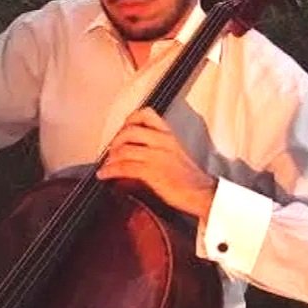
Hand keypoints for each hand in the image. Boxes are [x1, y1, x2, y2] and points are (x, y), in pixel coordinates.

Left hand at [96, 108, 216, 219]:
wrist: (203, 193)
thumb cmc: (190, 179)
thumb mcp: (176, 153)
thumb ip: (158, 146)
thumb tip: (133, 149)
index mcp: (169, 135)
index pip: (146, 114)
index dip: (129, 120)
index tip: (122, 130)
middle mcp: (162, 141)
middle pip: (129, 130)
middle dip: (115, 141)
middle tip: (111, 152)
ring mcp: (156, 156)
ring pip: (124, 149)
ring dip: (110, 158)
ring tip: (106, 165)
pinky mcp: (152, 172)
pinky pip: (124, 167)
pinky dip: (110, 171)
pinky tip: (104, 175)